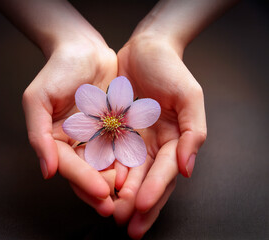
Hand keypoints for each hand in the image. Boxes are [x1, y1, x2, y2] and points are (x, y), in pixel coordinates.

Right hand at [22, 35, 117, 215]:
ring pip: (106, 166)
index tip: (101, 193)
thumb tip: (47, 172)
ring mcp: (96, 136)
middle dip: (101, 191)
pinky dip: (129, 162)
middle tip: (117, 207)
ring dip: (118, 183)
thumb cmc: (57, 71)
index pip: (69, 167)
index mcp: (56, 140)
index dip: (84, 181)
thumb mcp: (37, 100)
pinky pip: (122, 148)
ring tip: (131, 198)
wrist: (84, 49)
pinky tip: (139, 174)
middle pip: (88, 173)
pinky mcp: (114, 128)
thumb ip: (38, 136)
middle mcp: (76, 143)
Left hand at [112, 33, 206, 237]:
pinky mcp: (115, 131)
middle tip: (125, 224)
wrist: (146, 49)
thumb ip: (193, 134)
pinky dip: (105, 173)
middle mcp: (153, 145)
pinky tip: (98, 187)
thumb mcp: (189, 97)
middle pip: (146, 181)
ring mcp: (134, 139)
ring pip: (127, 174)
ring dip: (120, 196)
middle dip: (137, 204)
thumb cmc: (170, 70)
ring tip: (111, 213)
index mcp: (173, 140)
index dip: (155, 191)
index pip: (164, 172)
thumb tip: (187, 170)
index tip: (142, 207)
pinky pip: (109, 155)